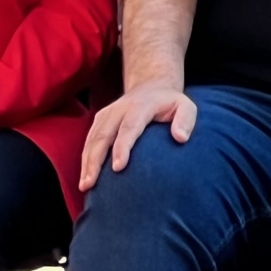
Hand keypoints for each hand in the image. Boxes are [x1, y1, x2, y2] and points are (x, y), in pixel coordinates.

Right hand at [80, 85, 196, 189]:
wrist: (151, 86)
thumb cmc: (171, 103)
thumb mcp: (186, 106)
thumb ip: (185, 120)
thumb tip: (180, 138)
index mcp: (140, 106)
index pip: (129, 128)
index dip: (122, 147)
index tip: (118, 168)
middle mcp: (118, 110)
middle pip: (103, 135)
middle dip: (95, 160)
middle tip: (91, 183)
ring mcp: (106, 114)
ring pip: (93, 138)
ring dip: (87, 161)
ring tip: (85, 185)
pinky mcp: (100, 120)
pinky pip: (90, 139)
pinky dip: (86, 157)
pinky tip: (86, 175)